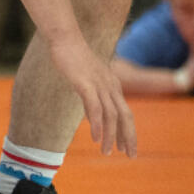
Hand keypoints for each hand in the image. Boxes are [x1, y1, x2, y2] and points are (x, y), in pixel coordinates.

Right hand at [49, 34, 137, 157]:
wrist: (64, 38)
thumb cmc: (72, 55)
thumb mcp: (88, 75)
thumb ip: (93, 90)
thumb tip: (91, 105)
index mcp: (113, 85)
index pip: (126, 113)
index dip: (129, 132)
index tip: (128, 149)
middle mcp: (110, 85)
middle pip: (125, 116)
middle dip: (128, 138)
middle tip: (129, 156)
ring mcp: (99, 84)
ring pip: (111, 115)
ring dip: (110, 135)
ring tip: (106, 151)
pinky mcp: (86, 82)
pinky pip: (95, 107)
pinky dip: (96, 123)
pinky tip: (94, 136)